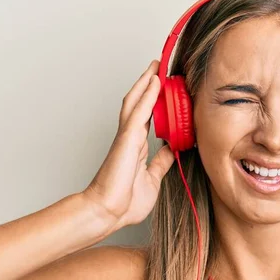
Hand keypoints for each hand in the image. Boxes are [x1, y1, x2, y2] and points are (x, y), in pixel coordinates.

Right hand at [83, 60, 174, 228]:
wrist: (109, 213)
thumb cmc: (125, 201)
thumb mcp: (153, 178)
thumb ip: (161, 162)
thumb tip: (171, 150)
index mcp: (137, 146)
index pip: (148, 116)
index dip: (155, 100)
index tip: (166, 87)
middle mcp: (131, 137)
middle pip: (140, 103)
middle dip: (149, 84)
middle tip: (160, 67)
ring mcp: (128, 137)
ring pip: (136, 101)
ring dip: (146, 82)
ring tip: (157, 66)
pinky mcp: (127, 139)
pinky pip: (138, 112)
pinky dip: (147, 96)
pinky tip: (154, 82)